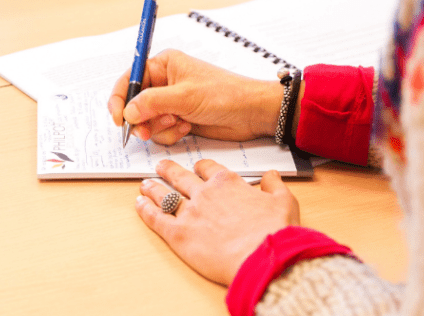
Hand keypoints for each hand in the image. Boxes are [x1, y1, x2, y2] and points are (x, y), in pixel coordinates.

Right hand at [108, 49, 282, 144]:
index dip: (119, 99)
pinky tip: (187, 128)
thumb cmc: (225, 94)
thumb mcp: (185, 96)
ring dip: (159, 127)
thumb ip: (152, 102)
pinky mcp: (178, 119)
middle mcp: (164, 82)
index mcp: (163, 65)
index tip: (119, 118)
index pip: (129, 79)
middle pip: (134, 104)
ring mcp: (171, 102)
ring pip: (146, 121)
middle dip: (141, 119)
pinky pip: (160, 131)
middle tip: (146, 131)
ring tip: (178, 123)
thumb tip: (128, 111)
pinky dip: (170, 134)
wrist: (251, 113)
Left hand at [135, 159, 299, 285]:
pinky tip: (139, 204)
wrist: (263, 257)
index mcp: (228, 183)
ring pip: (164, 194)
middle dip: (169, 170)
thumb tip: (271, 175)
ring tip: (145, 184)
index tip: (197, 168)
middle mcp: (205, 193)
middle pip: (181, 177)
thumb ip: (274, 185)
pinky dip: (145, 210)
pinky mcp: (178, 234)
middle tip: (161, 166)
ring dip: (153, 188)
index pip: (209, 169)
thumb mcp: (284, 201)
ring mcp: (190, 212)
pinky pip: (156, 218)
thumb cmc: (275, 232)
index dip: (201, 168)